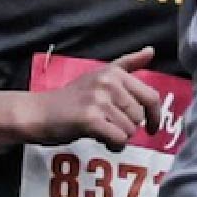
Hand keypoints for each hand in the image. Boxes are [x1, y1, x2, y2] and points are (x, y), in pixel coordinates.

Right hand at [22, 49, 155, 151]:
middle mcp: (108, 83)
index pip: (150, 96)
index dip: (156, 116)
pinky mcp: (90, 119)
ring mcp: (98, 100)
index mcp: (114, 73)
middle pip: (139, 117)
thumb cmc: (72, 98)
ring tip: (102, 131)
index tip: (154, 128)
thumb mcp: (100, 74)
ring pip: (129, 130)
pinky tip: (102, 140)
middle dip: (128, 127)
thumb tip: (151, 51)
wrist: (40, 113)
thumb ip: (127, 64)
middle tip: (110, 126)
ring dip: (119, 137)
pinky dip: (113, 145)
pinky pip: (118, 139)